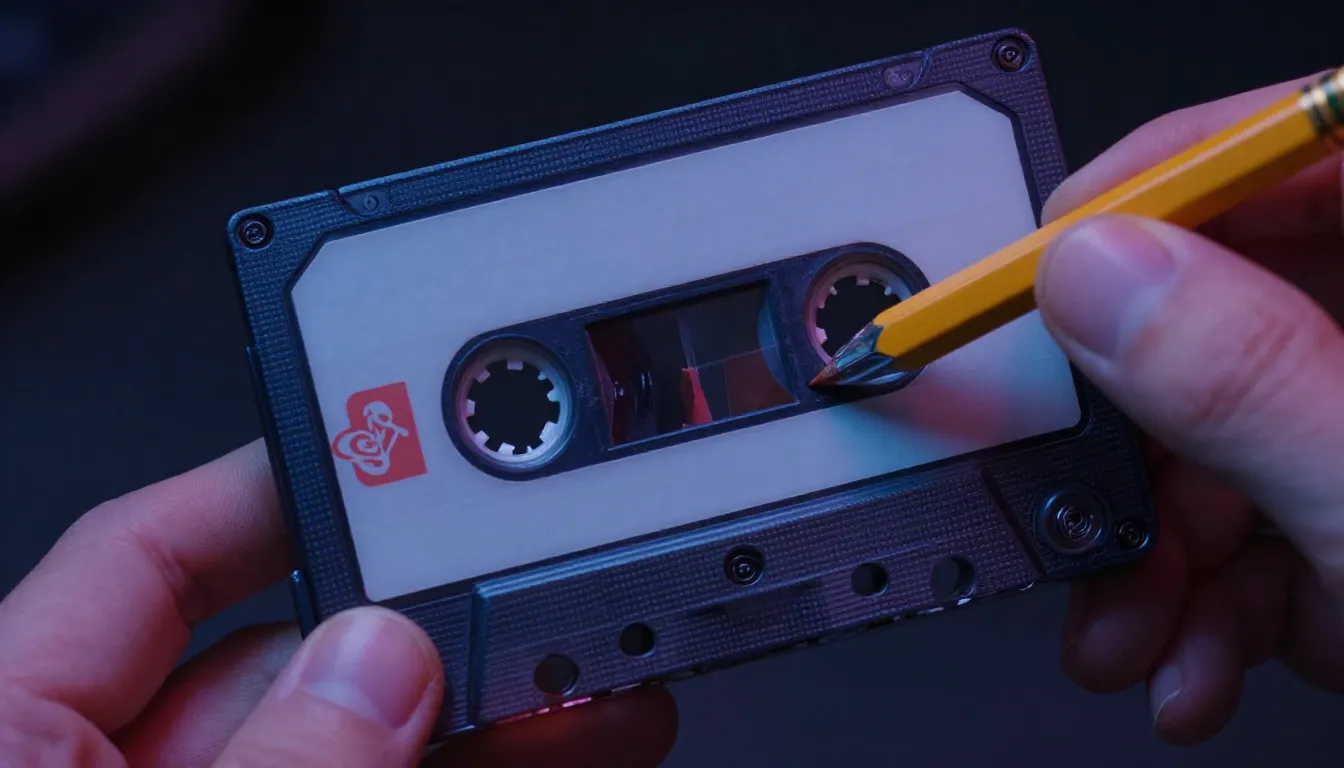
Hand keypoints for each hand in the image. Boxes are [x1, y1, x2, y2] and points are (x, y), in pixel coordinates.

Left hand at [0, 441, 678, 765]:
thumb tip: (380, 664)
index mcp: (12, 734)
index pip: (146, 555)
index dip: (275, 477)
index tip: (392, 429)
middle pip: (293, 653)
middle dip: (441, 607)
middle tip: (544, 561)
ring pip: (372, 744)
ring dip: (506, 702)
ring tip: (611, 662)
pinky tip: (582, 743)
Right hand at [1035, 74, 1343, 744]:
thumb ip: (1256, 385)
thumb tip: (1101, 276)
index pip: (1311, 148)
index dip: (1165, 189)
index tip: (1052, 261)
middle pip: (1242, 310)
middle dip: (1140, 441)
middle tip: (1078, 503)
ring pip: (1234, 430)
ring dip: (1161, 547)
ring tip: (1134, 635)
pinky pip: (1268, 511)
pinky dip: (1214, 592)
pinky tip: (1198, 657)